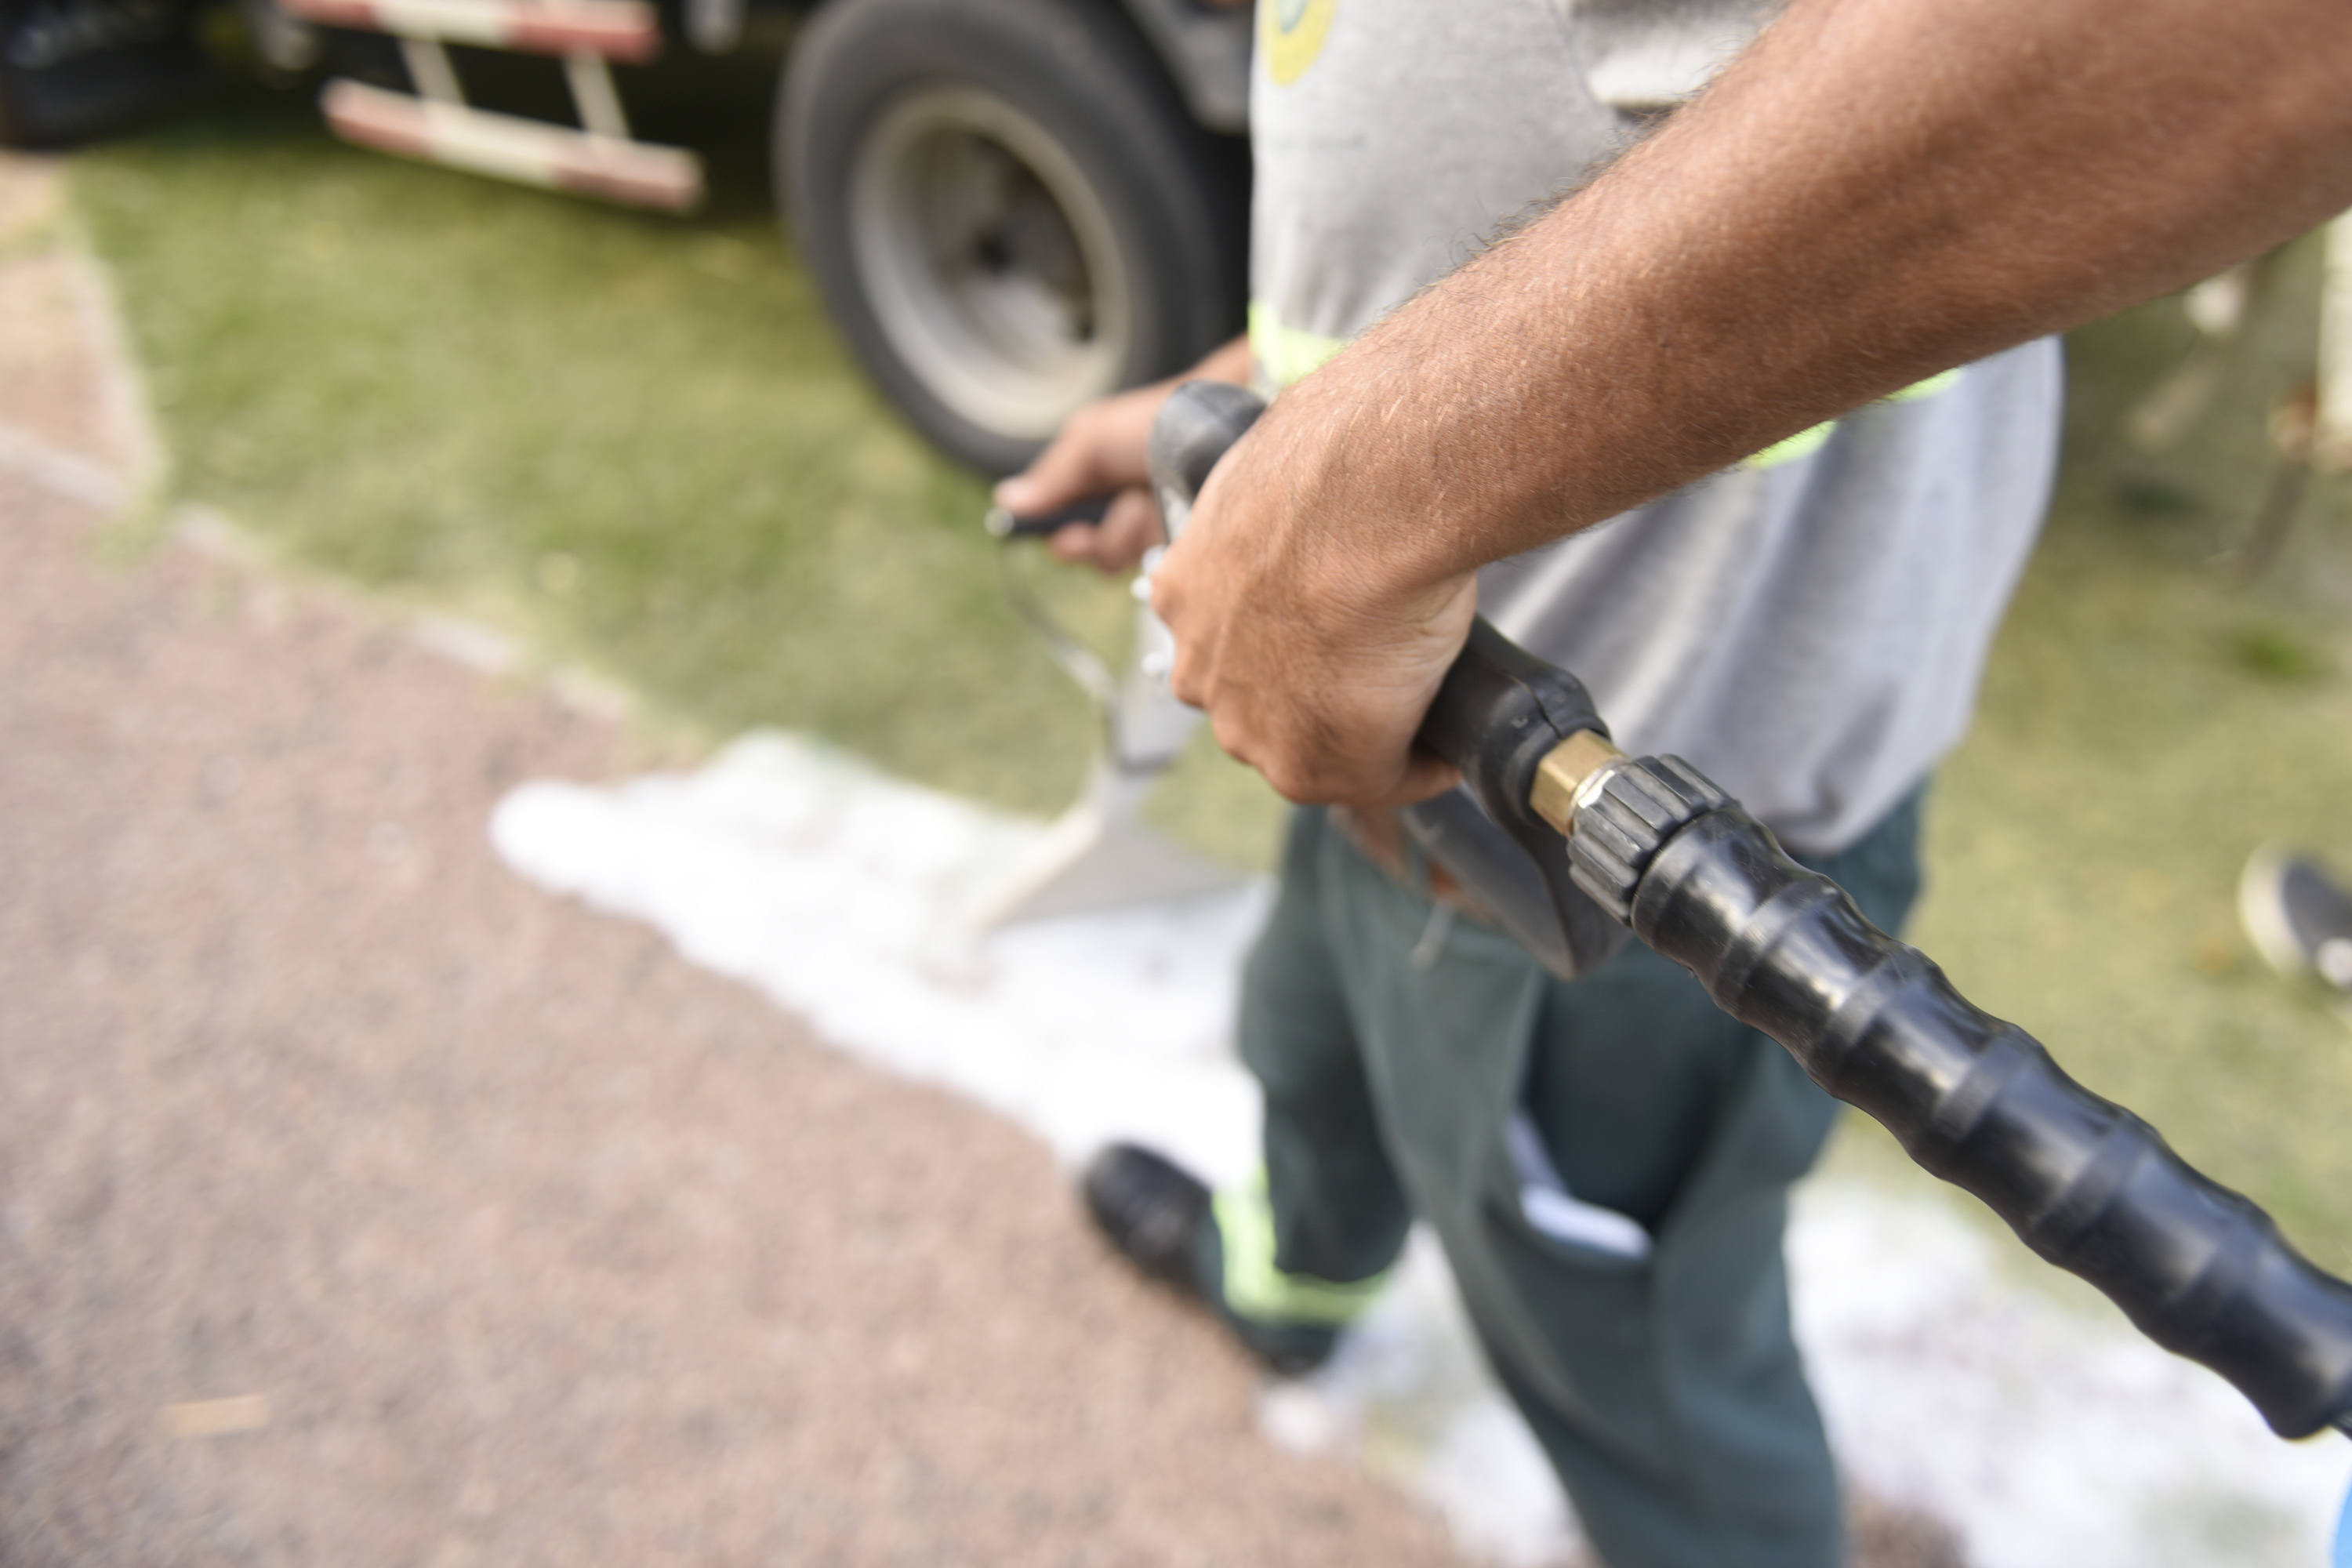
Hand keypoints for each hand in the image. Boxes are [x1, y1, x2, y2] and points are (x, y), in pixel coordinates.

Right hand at [991, 380, 1169, 573]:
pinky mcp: (1181, 548)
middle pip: (1087, 554)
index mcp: (1095, 485)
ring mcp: (1154, 531)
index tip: (1065, 536)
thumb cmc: (1157, 422)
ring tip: (1144, 501)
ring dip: (1124, 532)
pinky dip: (1152, 542)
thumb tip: (1005, 502)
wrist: (1219, 427)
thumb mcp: (1092, 440)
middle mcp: (1121, 511)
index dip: (1057, 537)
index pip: (1061, 527)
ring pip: (1116, 562)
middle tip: (1105, 520)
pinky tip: (1166, 517)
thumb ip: (1052, 477)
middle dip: (1092, 539)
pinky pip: (1152, 569)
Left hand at [1147, 378, 1477, 806]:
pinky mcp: (1318, 762)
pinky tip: (1449, 738)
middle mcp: (1203, 669)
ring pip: (1312, 747)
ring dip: (1367, 733)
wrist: (1371, 496)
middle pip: (1263, 703)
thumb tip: (1341, 497)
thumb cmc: (1341, 465)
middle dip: (1318, 695)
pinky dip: (1421, 764)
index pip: (1230, 639)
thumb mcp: (1292, 474)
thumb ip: (1294, 508)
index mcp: (1185, 590)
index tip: (1338, 629)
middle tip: (1384, 665)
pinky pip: (1380, 778)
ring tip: (1422, 696)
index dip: (1290, 639)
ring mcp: (1252, 725)